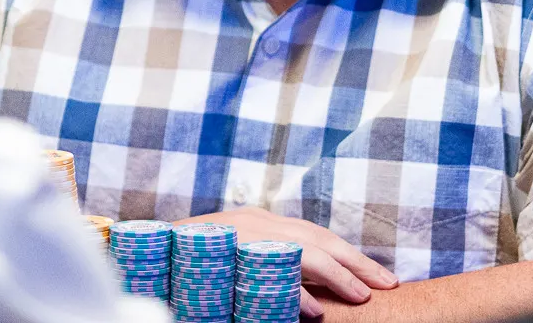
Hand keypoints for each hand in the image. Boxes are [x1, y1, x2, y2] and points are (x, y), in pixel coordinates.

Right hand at [177, 207, 399, 317]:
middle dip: (355, 262)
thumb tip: (310, 291)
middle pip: (317, 239)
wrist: (146, 248)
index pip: (317, 235)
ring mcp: (242, 236)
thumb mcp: (239, 253)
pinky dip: (293, 293)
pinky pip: (267, 274)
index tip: (379, 276)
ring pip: (300, 252)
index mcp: (262, 222)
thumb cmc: (196, 258)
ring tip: (360, 296)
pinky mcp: (226, 255)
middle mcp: (256, 223)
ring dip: (334, 275)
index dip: (350, 255)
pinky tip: (314, 310)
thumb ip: (270, 263)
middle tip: (387, 284)